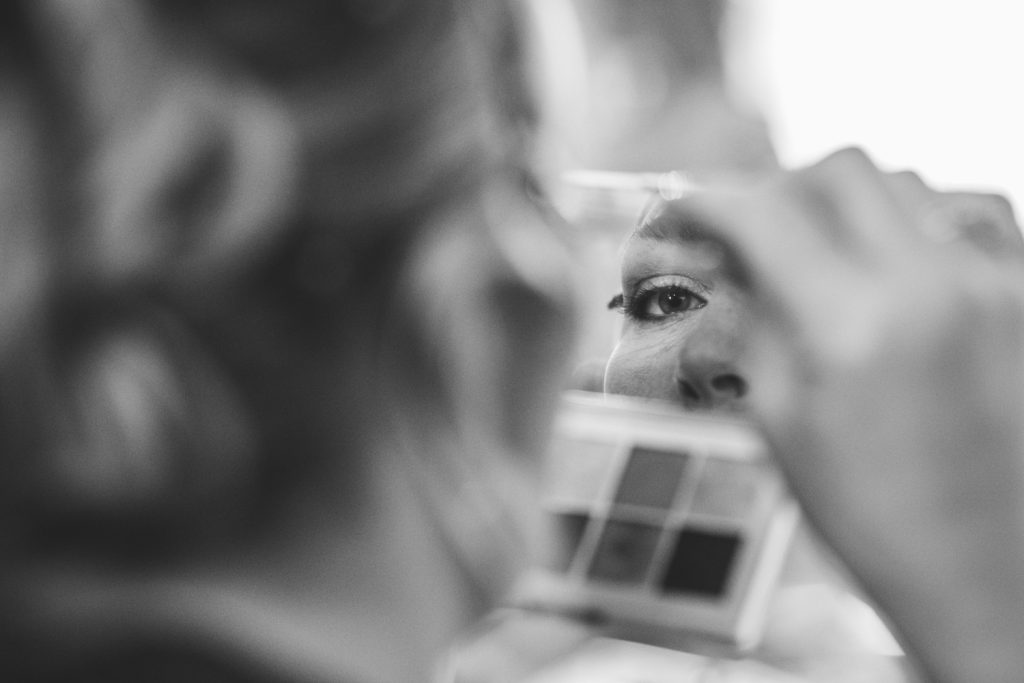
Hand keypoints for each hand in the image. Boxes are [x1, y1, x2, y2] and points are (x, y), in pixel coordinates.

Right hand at [658, 148, 1023, 682]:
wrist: (984, 573)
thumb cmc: (873, 518)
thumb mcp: (781, 424)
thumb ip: (754, 322)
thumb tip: (731, 261)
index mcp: (851, 328)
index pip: (764, 216)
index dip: (708, 204)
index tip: (684, 212)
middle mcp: (932, 287)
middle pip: (841, 171)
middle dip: (781, 188)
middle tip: (753, 229)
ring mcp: (994, 286)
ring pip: (910, 183)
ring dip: (850, 202)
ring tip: (824, 249)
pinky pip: (974, 214)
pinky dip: (922, 217)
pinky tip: (898, 259)